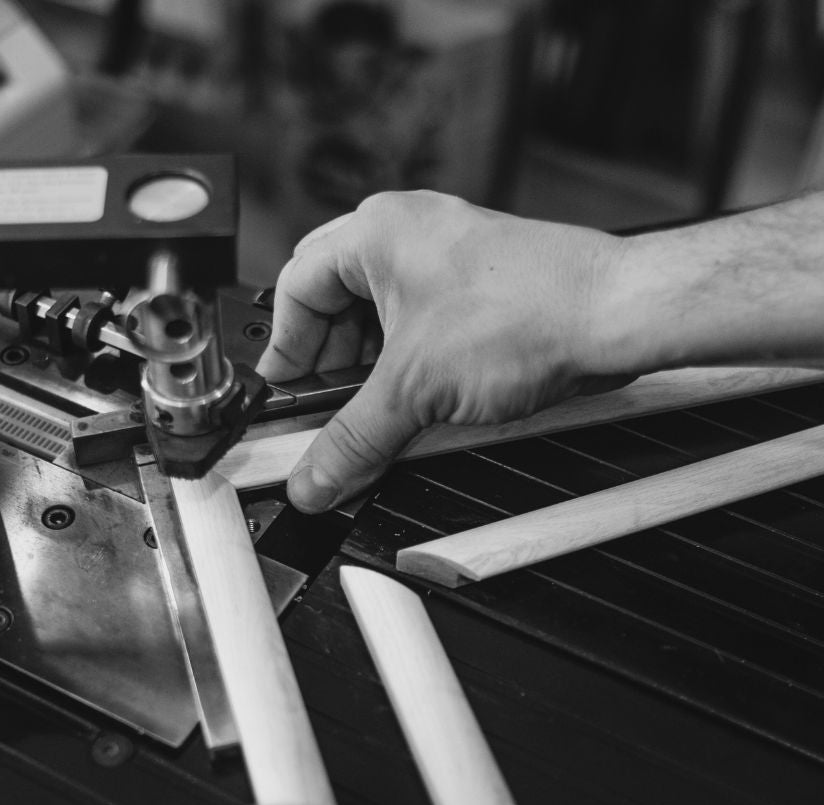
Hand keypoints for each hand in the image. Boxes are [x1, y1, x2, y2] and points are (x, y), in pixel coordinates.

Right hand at [256, 191, 628, 512]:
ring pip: (379, 320)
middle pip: (334, 306)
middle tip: (325, 409)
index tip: (282, 396)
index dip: (283, 350)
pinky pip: (419, 330)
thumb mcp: (415, 388)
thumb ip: (352, 440)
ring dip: (369, 371)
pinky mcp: (476, 293)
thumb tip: (314, 477)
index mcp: (376, 232)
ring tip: (375, 414)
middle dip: (327, 364)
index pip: (295, 290)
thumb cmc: (531, 313)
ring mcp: (446, 263)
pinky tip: (415, 404)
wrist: (616, 316)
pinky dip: (407, 369)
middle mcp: (409, 237)